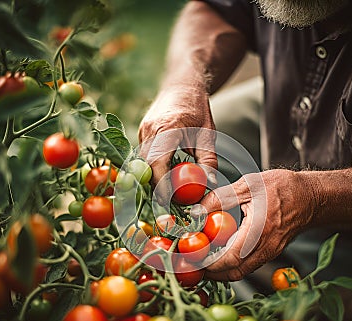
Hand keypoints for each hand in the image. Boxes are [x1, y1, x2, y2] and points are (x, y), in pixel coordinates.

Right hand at [138, 85, 217, 202]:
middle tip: (170, 204)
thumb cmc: (197, 107)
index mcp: (166, 128)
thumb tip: (209, 185)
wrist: (182, 84)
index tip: (171, 202)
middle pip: (147, 168)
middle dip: (157, 188)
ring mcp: (142, 132)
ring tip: (170, 194)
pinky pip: (144, 158)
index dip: (162, 186)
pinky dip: (154, 170)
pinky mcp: (141, 135)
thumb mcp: (208, 134)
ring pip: (143, 165)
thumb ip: (208, 160)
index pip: (157, 165)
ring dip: (155, 180)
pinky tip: (166, 177)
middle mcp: (148, 131)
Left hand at [200, 169, 316, 280]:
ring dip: (221, 270)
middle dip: (211, 272)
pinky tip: (220, 253)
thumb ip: (221, 198)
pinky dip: (231, 265)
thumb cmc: (283, 188)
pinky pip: (248, 266)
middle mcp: (266, 247)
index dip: (209, 264)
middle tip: (193, 262)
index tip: (193, 260)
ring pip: (241, 272)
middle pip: (234, 272)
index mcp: (260, 230)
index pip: (231, 258)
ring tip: (203, 258)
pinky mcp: (270, 253)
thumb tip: (197, 211)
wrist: (311, 197)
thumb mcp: (249, 185)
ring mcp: (270, 253)